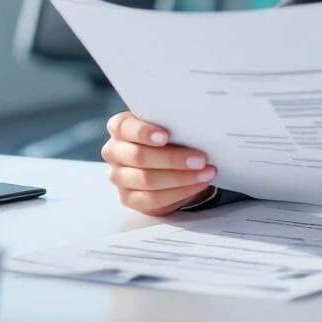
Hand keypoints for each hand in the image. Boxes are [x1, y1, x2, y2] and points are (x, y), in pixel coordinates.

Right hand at [102, 111, 217, 215]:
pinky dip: (179, 191)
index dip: (144, 132)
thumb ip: (174, 122)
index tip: (166, 136)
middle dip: (173, 159)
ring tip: (206, 172)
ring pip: (147, 180)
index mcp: (121, 127)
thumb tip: (196, 124)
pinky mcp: (128, 198)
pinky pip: (153, 198)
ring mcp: (119, 176)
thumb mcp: (170, 125)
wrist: (169, 162)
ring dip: (181, 177)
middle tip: (201, 159)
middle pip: (139, 156)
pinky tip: (197, 184)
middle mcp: (115, 151)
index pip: (124, 127)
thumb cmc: (170, 136)